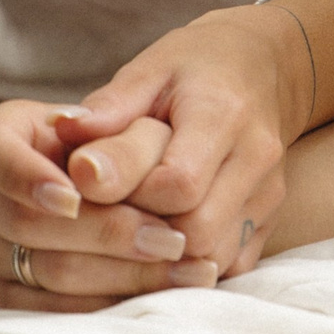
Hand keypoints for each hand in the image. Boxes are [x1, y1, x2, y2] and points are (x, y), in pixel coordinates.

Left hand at [0, 7, 296, 313]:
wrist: (261, 67)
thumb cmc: (192, 67)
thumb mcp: (148, 71)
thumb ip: (108, 109)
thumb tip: (63, 134)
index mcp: (223, 112)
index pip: (177, 184)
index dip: (127, 194)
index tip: (90, 182)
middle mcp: (256, 157)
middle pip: (195, 231)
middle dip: (143, 230)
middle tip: (111, 208)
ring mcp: (268, 194)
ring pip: (212, 258)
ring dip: (164, 254)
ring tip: (132, 223)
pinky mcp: (269, 220)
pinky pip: (228, 266)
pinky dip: (189, 265)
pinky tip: (162, 237)